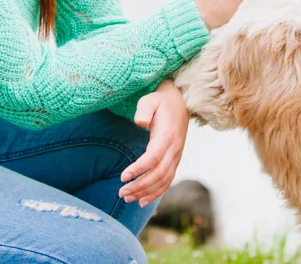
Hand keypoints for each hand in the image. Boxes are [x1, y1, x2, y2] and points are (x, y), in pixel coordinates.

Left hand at [119, 81, 189, 207]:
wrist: (180, 102)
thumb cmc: (160, 102)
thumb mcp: (150, 99)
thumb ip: (145, 109)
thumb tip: (140, 122)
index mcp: (167, 135)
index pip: (154, 157)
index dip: (139, 169)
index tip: (123, 177)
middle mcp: (174, 149)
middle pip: (158, 174)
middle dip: (139, 186)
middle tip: (121, 193)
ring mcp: (176, 156)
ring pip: (163, 181)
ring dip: (146, 192)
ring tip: (127, 199)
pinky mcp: (175, 160)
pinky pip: (168, 181)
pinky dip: (156, 193)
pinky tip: (142, 200)